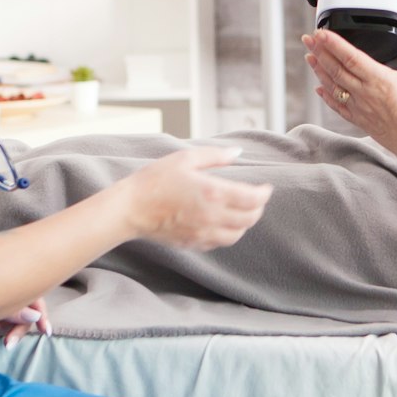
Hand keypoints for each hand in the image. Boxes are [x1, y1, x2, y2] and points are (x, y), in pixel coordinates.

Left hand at [0, 297, 51, 348]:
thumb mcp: (6, 292)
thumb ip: (19, 307)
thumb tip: (36, 317)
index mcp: (25, 284)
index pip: (38, 305)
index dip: (43, 319)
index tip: (45, 332)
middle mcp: (15, 292)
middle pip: (22, 316)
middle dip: (15, 331)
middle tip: (8, 345)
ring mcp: (2, 298)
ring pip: (5, 318)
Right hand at [125, 147, 271, 249]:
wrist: (130, 208)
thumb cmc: (155, 180)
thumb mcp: (185, 158)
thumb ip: (215, 155)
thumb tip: (237, 153)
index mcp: (213, 193)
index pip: (253, 199)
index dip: (264, 194)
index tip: (266, 188)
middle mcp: (212, 217)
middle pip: (249, 219)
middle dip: (258, 208)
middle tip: (257, 199)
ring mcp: (202, 233)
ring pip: (236, 235)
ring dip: (244, 223)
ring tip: (242, 211)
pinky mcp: (192, 243)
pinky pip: (218, 243)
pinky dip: (227, 234)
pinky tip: (222, 223)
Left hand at [304, 27, 396, 159]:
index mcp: (380, 80)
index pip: (351, 57)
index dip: (333, 44)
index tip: (321, 32)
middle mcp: (366, 94)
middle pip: (336, 69)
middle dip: (320, 52)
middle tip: (308, 39)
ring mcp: (360, 108)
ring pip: (333, 86)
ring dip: (319, 71)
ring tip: (309, 57)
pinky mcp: (360, 121)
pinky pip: (338, 107)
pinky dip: (327, 96)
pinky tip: (320, 88)